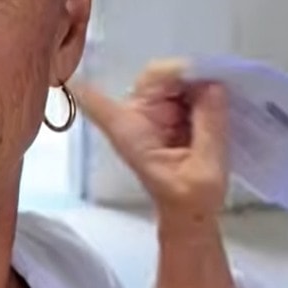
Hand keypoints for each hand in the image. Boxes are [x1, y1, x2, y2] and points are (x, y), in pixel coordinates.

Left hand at [71, 59, 229, 226]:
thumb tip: (213, 85)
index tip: (67, 74)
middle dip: (182, 75)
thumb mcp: (206, 168)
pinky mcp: (169, 113)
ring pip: (171, 79)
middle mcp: (135, 116)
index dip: (83, 86)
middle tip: (214, 83)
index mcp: (130, 130)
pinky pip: (183, 89)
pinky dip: (200, 89)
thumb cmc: (190, 200)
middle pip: (152, 77)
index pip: (97, 103)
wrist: (190, 214)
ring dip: (196, 81)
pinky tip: (217, 98)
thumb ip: (210, 126)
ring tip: (221, 94)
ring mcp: (152, 112)